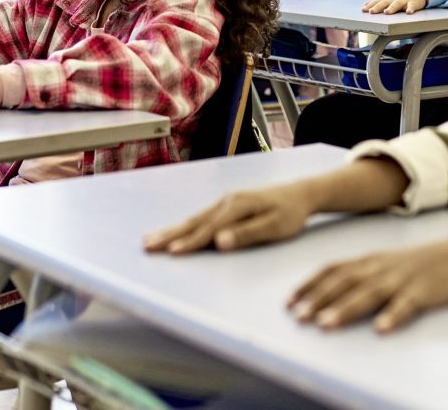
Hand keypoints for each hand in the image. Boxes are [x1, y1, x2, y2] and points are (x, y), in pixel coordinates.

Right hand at [143, 182, 315, 253]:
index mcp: (237, 206)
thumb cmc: (290, 213)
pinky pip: (201, 216)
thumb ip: (247, 234)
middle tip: (146, 245)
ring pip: (194, 218)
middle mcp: (227, 201)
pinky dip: (184, 225)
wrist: (301, 193)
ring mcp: (225, 201)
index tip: (171, 253)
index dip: (190, 243)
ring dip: (171, 229)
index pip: (209, 230)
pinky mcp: (227, 204)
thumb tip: (219, 243)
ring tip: (150, 239)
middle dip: (169, 235)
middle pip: (194, 222)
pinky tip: (174, 231)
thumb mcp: (275, 227)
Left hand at [289, 237, 447, 332]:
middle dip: (318, 299)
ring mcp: (402, 278)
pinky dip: (392, 316)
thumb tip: (330, 288)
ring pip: (369, 293)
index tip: (289, 301)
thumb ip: (361, 273)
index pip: (333, 270)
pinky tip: (381, 329)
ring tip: (325, 324)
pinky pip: (406, 304)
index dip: (310, 285)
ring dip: (345, 309)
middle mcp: (381, 267)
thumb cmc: (421, 261)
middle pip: (344, 282)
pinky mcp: (423, 291)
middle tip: (298, 316)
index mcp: (370, 260)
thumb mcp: (386, 262)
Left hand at [362, 0, 426, 14]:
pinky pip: (412, 6)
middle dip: (378, 7)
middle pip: (385, 2)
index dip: (370, 5)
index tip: (363, 10)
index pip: (378, 1)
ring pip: (397, 4)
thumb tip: (364, 6)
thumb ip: (378, 1)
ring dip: (391, 8)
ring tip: (386, 12)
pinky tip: (408, 13)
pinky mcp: (414, 2)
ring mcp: (404, 0)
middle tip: (371, 12)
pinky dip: (410, 9)